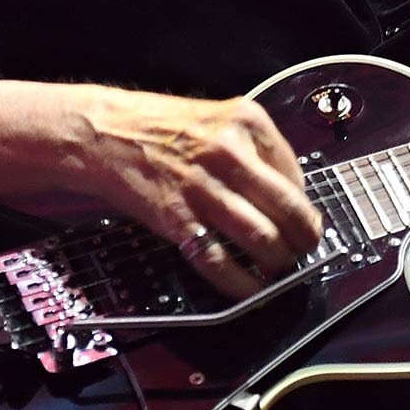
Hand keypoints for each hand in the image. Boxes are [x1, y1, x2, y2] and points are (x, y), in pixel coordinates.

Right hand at [60, 87, 322, 297]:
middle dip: (304, 240)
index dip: (305, 206)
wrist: (105, 131)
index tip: (304, 222)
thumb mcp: (219, 120)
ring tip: (279, 269)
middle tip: (304, 252)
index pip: (296, 175)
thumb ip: (256, 152)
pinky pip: (220, 260)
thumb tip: (289, 198)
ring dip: (278, 263)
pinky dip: (241, 282)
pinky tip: (250, 288)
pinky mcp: (178, 217)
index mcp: (248, 122)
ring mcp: (203, 186)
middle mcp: (231, 152)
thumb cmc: (164, 127)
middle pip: (288, 210)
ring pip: (262, 238)